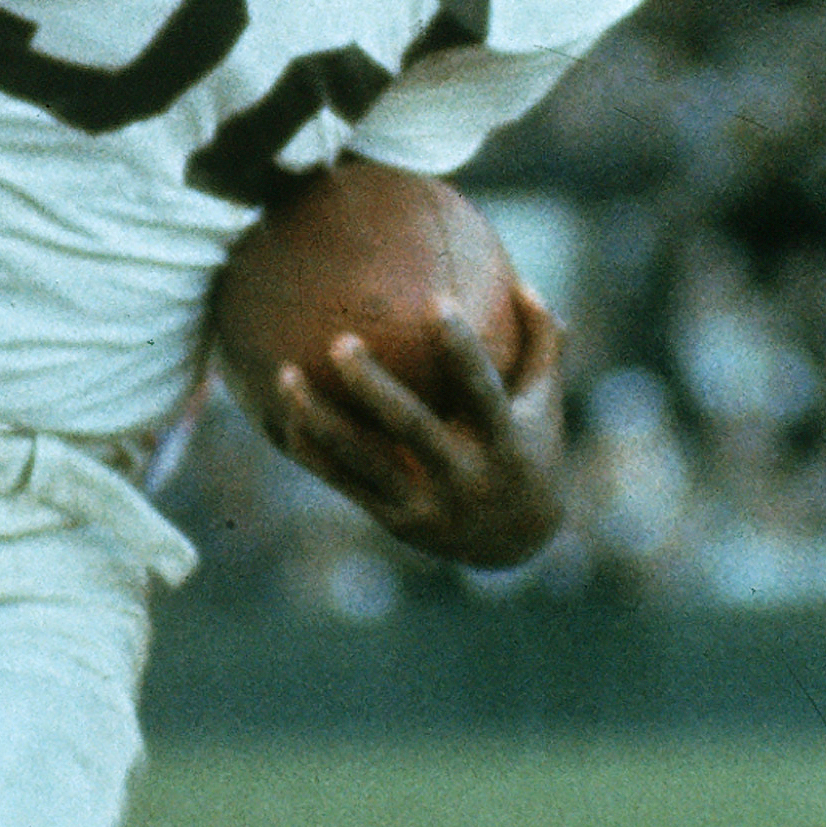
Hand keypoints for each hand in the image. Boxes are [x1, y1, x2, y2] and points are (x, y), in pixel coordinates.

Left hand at [273, 284, 565, 567]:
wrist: (513, 543)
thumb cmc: (527, 448)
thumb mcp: (543, 402)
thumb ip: (542, 344)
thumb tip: (525, 283)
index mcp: (504, 442)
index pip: (482, 390)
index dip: (461, 350)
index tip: (438, 302)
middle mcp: (464, 476)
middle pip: (411, 428)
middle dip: (372, 387)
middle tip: (340, 341)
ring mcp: (426, 504)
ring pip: (363, 459)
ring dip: (320, 419)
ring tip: (285, 375)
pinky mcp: (395, 521)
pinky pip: (345, 482)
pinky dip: (313, 451)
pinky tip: (283, 415)